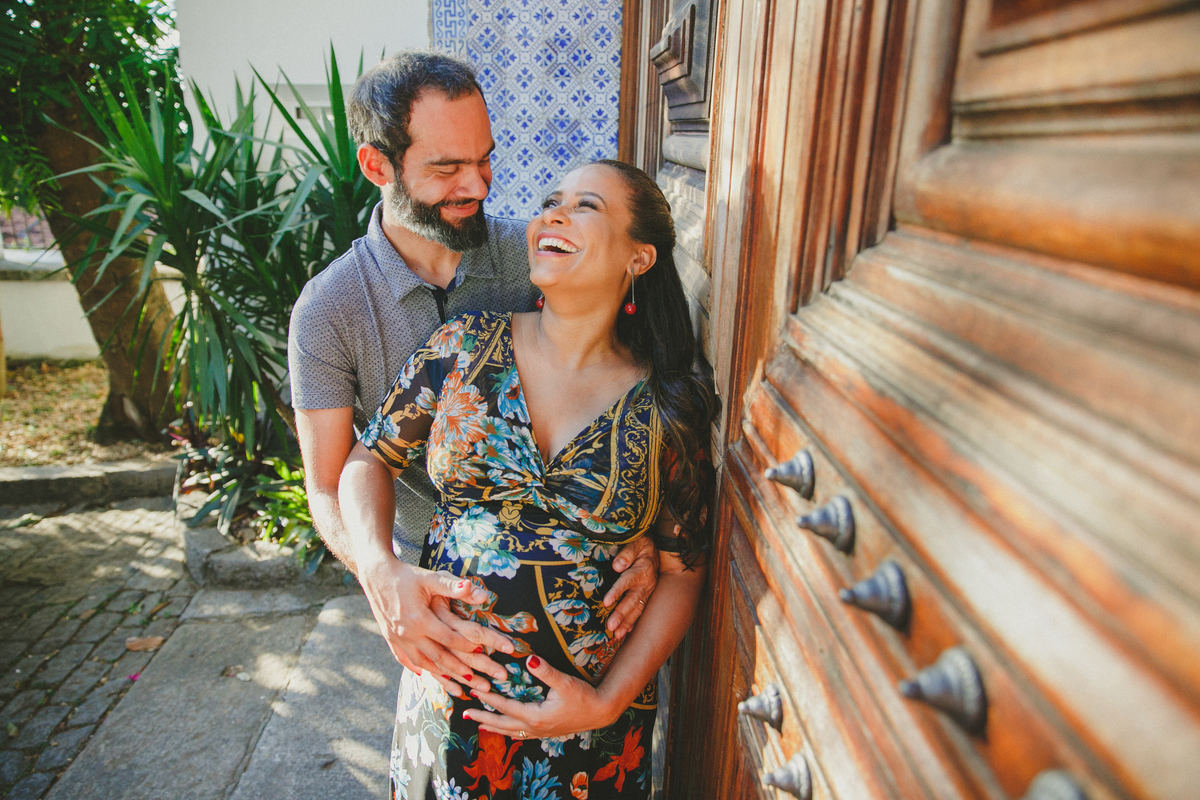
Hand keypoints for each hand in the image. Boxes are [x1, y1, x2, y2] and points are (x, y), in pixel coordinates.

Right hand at [358, 558, 513, 695]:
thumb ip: (454, 587)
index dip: (467, 646)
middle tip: (479, 682)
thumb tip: (480, 593)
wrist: (376, 575)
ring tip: (459, 686)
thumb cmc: (407, 575)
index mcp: (420, 619)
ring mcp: (397, 639)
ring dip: (441, 675)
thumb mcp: (431, 578)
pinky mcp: (390, 639)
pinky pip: (405, 660)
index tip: (484, 652)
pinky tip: (425, 675)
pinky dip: (417, 669)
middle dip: (460, 671)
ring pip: (422, 663)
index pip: (449, 639)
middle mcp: (408, 633)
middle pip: (438, 657)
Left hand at [464, 654, 619, 739]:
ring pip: (511, 731)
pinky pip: (521, 734)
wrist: (601, 712)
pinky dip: (509, 732)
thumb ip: (546, 671)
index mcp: (536, 715)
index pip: (506, 706)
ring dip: (494, 726)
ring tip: (479, 724)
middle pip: (503, 723)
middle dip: (483, 717)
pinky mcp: (546, 732)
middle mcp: (534, 727)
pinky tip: (507, 732)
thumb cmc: (584, 696)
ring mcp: (540, 732)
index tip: (473, 692)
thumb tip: (529, 659)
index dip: (488, 699)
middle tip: (465, 712)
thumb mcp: (565, 682)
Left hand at [603, 536, 657, 639]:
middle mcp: (647, 583)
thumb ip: (626, 552)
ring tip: (617, 635)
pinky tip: (626, 632)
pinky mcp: (648, 595)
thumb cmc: (642, 543)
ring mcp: (649, 591)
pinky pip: (641, 611)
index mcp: (643, 569)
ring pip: (638, 609)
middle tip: (610, 627)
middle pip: (632, 600)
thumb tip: (616, 565)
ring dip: (627, 623)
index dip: (617, 591)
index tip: (606, 602)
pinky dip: (634, 622)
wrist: (659, 546)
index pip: (627, 581)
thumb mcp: (636, 542)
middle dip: (622, 615)